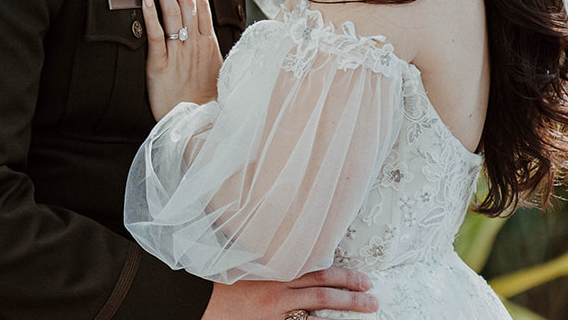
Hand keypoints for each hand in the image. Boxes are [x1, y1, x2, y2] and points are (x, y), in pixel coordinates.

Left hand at [142, 0, 221, 119]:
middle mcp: (195, 45)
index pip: (201, 4)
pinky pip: (157, 36)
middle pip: (188, 2)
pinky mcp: (161, 66)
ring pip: (173, 13)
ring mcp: (179, 54)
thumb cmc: (204, 103)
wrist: (200, 128)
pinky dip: (151, 15)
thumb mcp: (213, 71)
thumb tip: (201, 31)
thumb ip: (207, 49)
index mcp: (209, 44)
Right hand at [201, 268, 377, 318]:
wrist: (195, 298)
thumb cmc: (217, 279)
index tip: (363, 278)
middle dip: (351, 297)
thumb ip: (267, 259)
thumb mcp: (244, 262)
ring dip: (341, 314)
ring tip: (363, 313)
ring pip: (315, 316)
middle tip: (373, 300)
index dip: (343, 276)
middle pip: (323, 294)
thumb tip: (286, 253)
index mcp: (275, 271)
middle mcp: (278, 293)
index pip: (317, 272)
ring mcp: (273, 314)